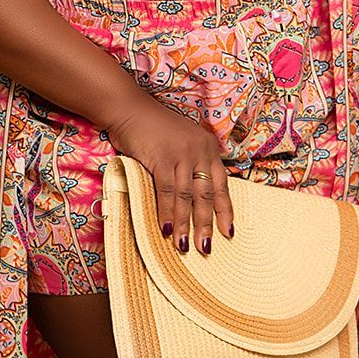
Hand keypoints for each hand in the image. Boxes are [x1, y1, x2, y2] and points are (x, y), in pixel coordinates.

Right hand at [104, 93, 234, 256]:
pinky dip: (166, 212)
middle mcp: (200, 150)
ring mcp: (182, 153)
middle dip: (206, 224)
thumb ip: (191, 164)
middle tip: (205, 248)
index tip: (228, 232)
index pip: (222, 184)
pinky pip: (167, 191)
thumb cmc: (154, 128)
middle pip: (206, 194)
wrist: (130, 109)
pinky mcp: (163, 157)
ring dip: (185, 224)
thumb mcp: (182, 143)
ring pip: (186, 196)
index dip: (225, 210)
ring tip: (184, 246)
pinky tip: (167, 229)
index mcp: (208, 147)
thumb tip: (194, 199)